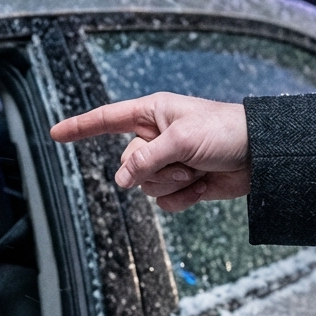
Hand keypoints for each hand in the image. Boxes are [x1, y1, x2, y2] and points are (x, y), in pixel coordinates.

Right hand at [50, 92, 249, 211]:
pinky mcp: (184, 183)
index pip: (107, 119)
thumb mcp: (181, 140)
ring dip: (173, 184)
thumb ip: (146, 159)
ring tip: (198, 171)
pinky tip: (203, 186)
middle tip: (185, 162)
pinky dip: (183, 198)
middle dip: (155, 170)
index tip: (54, 134)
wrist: (261, 156)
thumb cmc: (225, 132)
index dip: (80, 127)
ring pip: (146, 185)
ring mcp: (169, 161)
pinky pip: (165, 202)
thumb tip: (120, 180)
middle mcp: (156, 137)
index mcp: (152, 113)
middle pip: (129, 163)